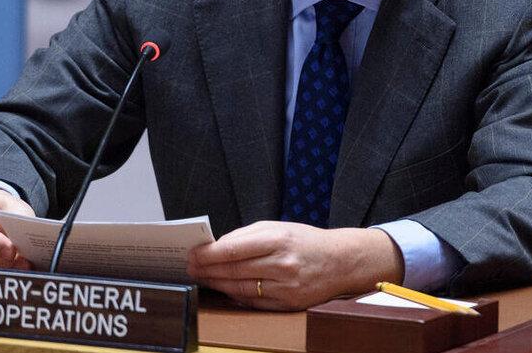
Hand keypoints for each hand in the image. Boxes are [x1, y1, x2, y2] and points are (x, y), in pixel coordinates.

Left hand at [186, 221, 403, 310]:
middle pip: (234, 270)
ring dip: (217, 284)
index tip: (193, 254)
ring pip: (241, 288)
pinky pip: (254, 301)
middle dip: (208, 270)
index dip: (209, 254)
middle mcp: (282, 265)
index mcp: (278, 240)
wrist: (340, 261)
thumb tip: (217, 247)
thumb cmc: (305, 241)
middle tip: (191, 268)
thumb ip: (247, 236)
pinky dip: (236, 296)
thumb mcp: (278, 227)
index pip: (234, 249)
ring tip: (203, 278)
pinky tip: (224, 289)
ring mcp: (285, 287)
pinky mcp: (288, 304)